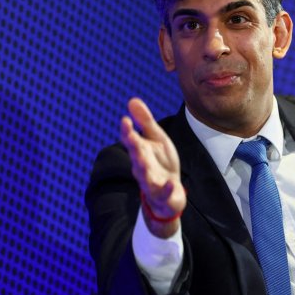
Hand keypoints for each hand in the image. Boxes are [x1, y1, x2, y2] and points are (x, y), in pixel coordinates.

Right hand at [120, 97, 185, 237]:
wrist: (170, 193)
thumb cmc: (161, 163)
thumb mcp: (156, 139)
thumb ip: (145, 122)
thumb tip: (132, 100)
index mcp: (140, 152)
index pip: (131, 141)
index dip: (127, 131)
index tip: (125, 119)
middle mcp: (142, 167)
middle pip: (137, 156)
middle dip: (134, 147)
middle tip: (131, 136)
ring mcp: (151, 182)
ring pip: (145, 176)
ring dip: (143, 168)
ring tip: (143, 160)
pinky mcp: (163, 195)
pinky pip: (163, 193)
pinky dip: (165, 189)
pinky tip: (170, 183)